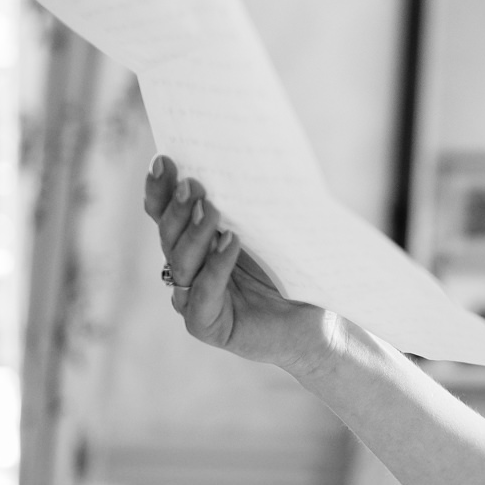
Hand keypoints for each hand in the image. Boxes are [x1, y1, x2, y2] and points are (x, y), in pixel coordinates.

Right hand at [143, 156, 331, 374]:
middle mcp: (190, 270)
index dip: (161, 191)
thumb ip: (253, 203)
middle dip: (178, 208)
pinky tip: (230, 243)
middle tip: (193, 184)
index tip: (163, 161)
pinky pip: (203, 295)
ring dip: (194, 234)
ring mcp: (194, 300)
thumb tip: (246, 159)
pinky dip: (216, 268)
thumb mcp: (274, 229)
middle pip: (170, 236)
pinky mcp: (208, 326)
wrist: (323, 320)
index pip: (167, 215)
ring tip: (210, 209)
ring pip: (182, 263)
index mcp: (198, 243)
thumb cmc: (300, 270)